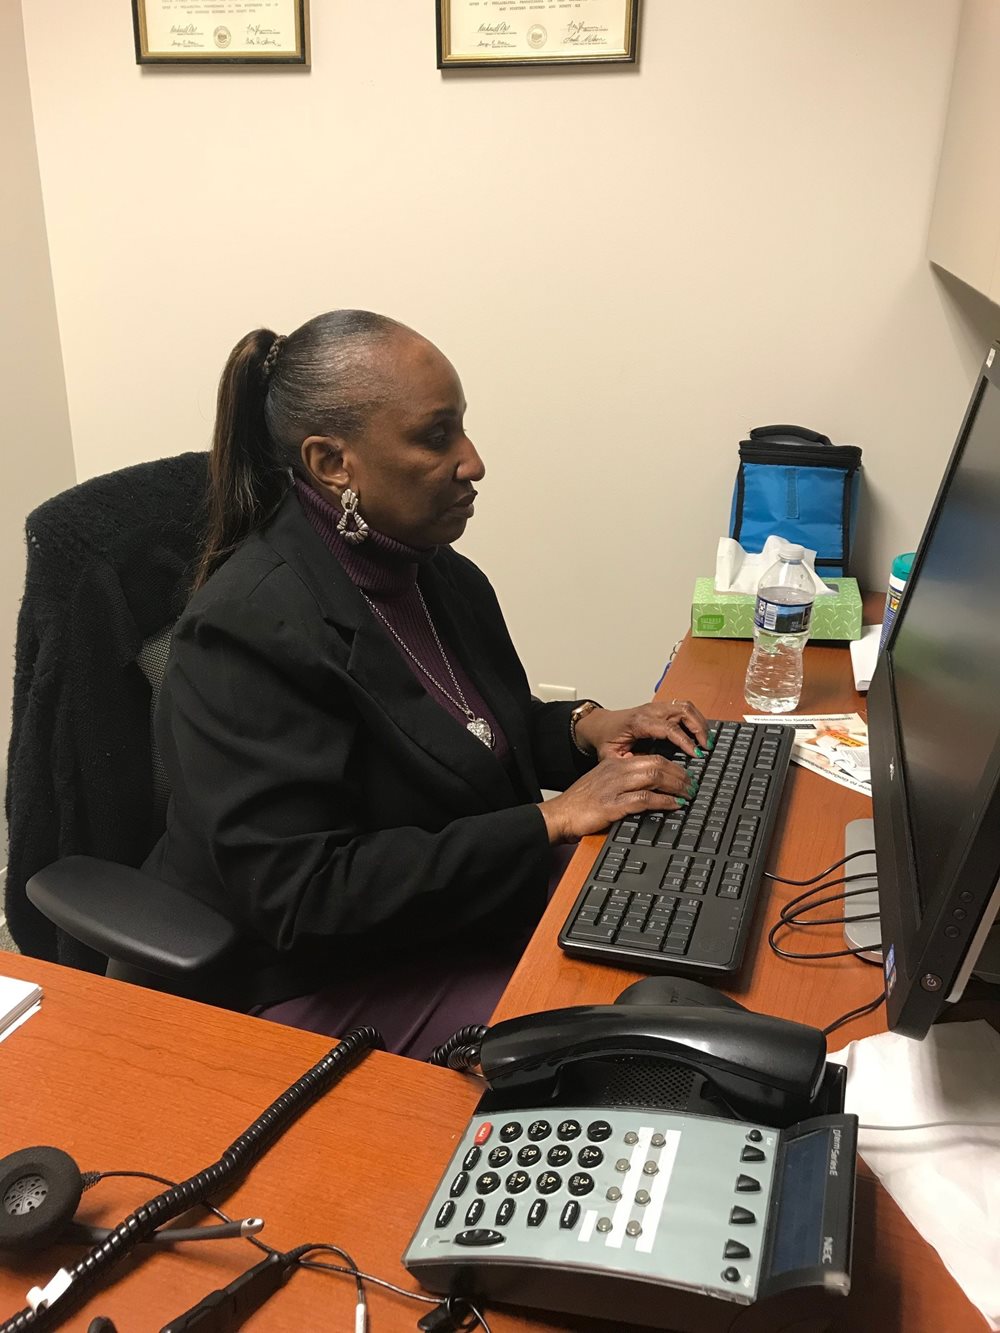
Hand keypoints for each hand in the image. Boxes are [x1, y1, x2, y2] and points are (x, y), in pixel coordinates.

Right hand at [537, 754, 693, 843]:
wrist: (559, 815)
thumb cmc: (580, 803)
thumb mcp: (604, 784)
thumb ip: (625, 781)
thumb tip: (652, 787)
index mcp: (615, 763)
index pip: (652, 757)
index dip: (674, 765)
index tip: (687, 775)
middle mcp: (616, 770)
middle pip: (657, 764)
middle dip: (681, 775)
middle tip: (693, 785)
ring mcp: (614, 787)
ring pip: (654, 777)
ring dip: (676, 786)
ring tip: (688, 794)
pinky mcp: (612, 805)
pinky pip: (644, 799)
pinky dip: (663, 802)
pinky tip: (674, 806)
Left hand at [574, 697, 710, 761]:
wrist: (599, 725)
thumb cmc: (606, 740)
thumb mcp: (611, 757)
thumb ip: (629, 764)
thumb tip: (647, 772)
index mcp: (638, 722)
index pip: (669, 728)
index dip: (685, 741)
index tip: (696, 754)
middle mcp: (650, 710)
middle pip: (682, 711)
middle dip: (698, 729)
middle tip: (706, 747)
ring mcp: (656, 706)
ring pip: (686, 706)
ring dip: (699, 722)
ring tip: (706, 741)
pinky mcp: (660, 707)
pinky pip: (683, 707)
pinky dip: (695, 718)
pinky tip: (698, 733)